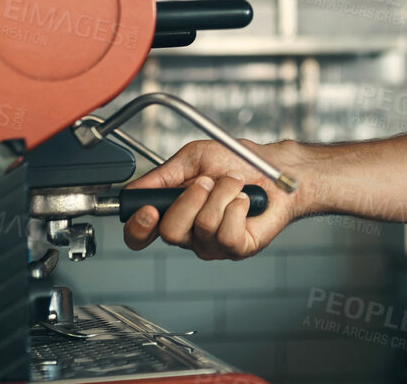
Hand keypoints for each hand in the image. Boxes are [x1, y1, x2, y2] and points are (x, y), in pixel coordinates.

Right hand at [122, 138, 305, 259]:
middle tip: (208, 181)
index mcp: (172, 212)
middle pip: (170, 232)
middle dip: (191, 198)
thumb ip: (161, 176)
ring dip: (221, 195)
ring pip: (203, 227)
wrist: (273, 166)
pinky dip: (237, 207)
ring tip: (234, 185)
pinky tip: (244, 201)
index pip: (140, 235)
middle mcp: (189, 233)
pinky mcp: (237, 248)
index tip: (148, 209)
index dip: (138, 227)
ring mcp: (212, 244)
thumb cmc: (236, 161)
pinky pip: (227, 234)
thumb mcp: (193, 158)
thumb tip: (132, 191)